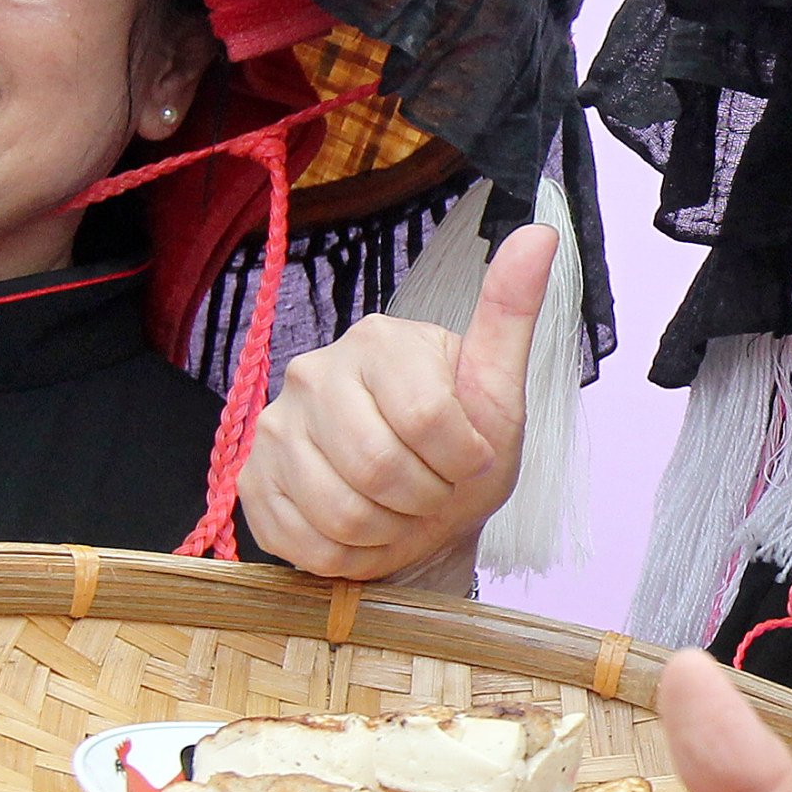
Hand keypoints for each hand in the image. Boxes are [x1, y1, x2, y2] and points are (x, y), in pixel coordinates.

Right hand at [238, 224, 555, 578]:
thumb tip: (541, 234)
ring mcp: (273, 427)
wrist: (417, 510)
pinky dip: (348, 557)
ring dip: (388, 534)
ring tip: (399, 513)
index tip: (469, 461)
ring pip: (340, 514)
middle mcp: (313, 372)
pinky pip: (304, 542)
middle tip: (432, 494)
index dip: (462, 461)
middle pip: (379, 468)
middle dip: (425, 501)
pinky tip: (363, 532)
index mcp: (379, 341)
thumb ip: (511, 316)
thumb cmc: (462, 452)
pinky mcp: (250, 480)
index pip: (429, 418)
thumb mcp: (498, 393)